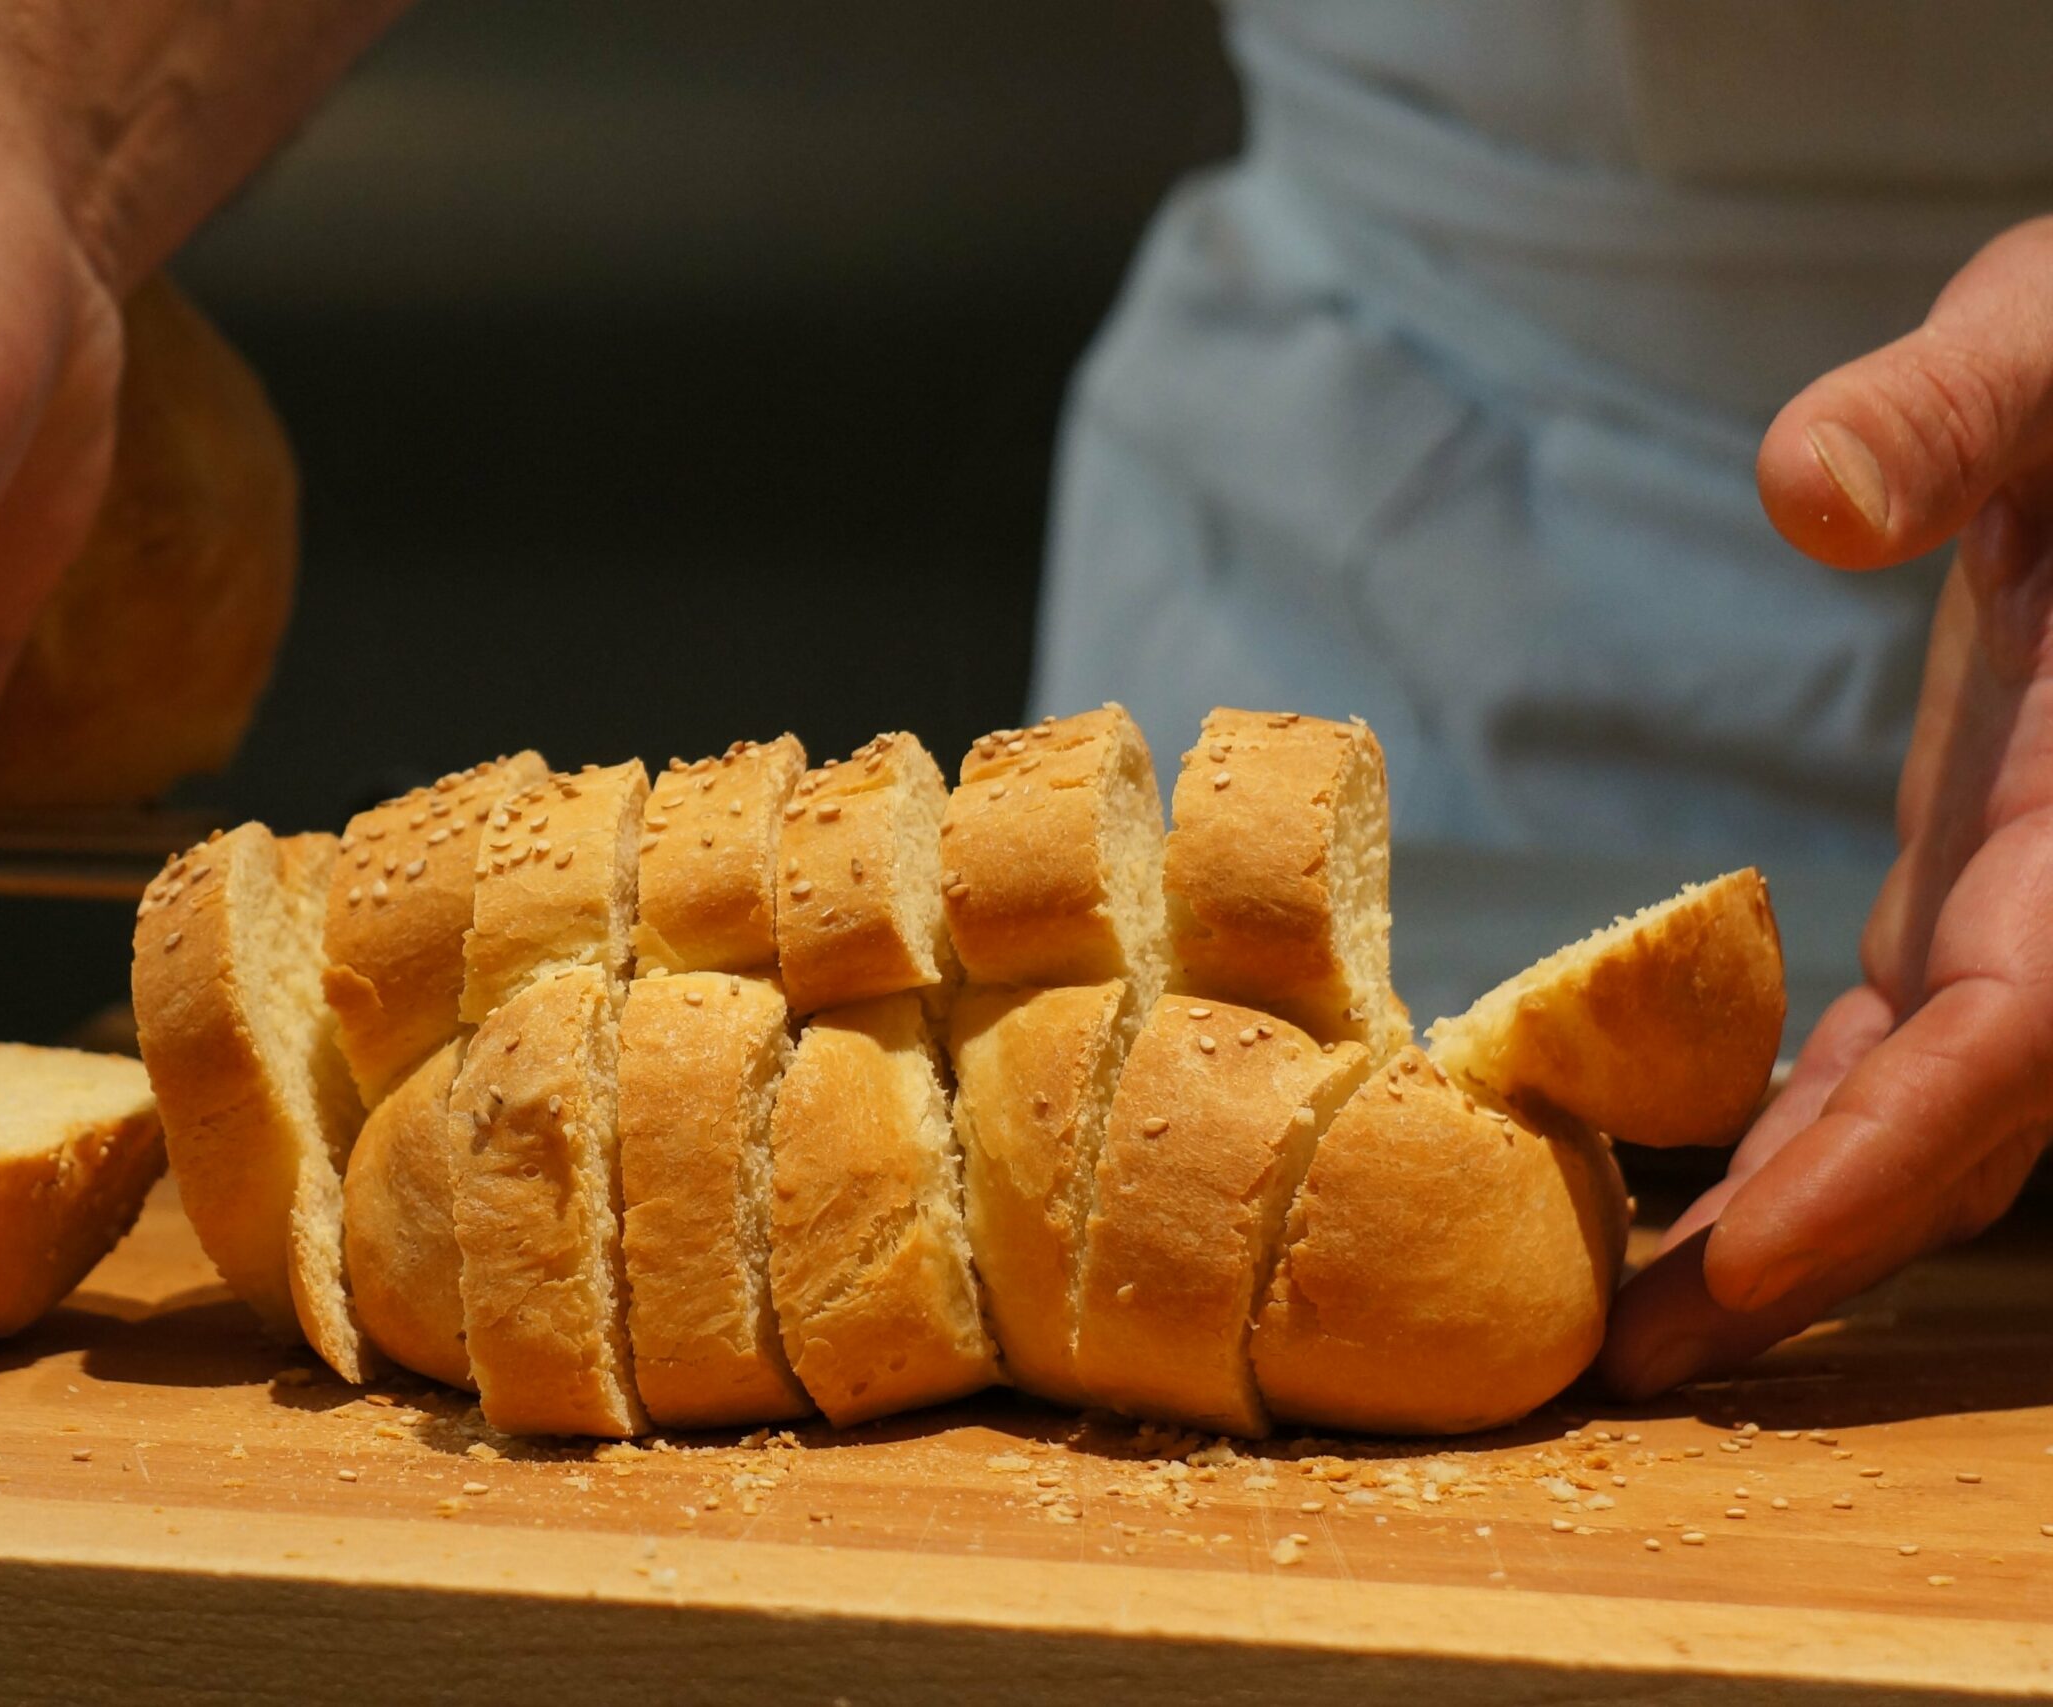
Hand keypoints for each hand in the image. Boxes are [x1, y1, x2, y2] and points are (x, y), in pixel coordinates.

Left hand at [1602, 219, 2052, 1396]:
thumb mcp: (2049, 344)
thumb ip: (1946, 415)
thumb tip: (1808, 493)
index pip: (2011, 1033)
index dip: (1888, 1162)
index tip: (1746, 1269)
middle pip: (1960, 1131)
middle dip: (1810, 1258)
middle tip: (1625, 1371)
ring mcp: (2025, 904)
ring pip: (1921, 1115)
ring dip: (1786, 1223)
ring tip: (1626, 1327)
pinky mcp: (1972, 887)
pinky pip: (1892, 1052)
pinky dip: (1797, 1132)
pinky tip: (1685, 1193)